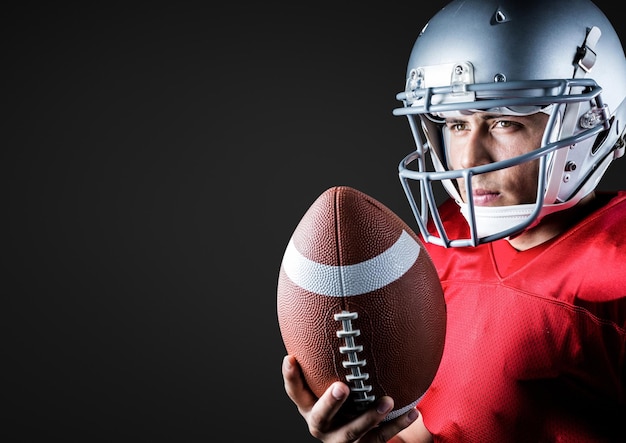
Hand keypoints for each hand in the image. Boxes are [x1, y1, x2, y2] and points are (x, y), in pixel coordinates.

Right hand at [282, 355, 429, 442]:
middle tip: (342, 387)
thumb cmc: (344, 397)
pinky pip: (381, 438)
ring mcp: (341, 439)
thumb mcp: (330, 380)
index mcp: (309, 406)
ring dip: (369, 417)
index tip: (291, 358)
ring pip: (353, 432)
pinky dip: (397, 425)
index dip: (291, 377)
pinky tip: (412, 412)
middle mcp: (322, 425)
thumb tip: (336, 310)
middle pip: (320, 417)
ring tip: (387, 401)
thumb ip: (329, 359)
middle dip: (330, 402)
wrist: (357, 438)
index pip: (296, 392)